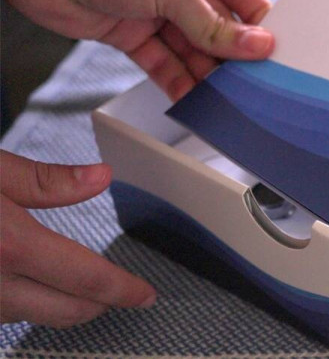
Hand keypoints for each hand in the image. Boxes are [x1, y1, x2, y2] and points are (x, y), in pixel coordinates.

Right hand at [0, 150, 155, 327]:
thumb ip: (44, 180)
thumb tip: (100, 177)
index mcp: (9, 246)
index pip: (86, 279)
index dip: (124, 289)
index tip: (147, 294)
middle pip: (65, 310)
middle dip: (101, 302)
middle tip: (124, 290)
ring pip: (32, 316)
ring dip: (61, 304)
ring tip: (82, 284)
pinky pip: (3, 314)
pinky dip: (26, 301)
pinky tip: (31, 282)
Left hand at [1, 0, 273, 100]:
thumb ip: (211, 24)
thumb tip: (257, 45)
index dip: (256, 20)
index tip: (274, 50)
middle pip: (216, 23)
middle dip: (231, 53)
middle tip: (253, 81)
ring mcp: (152, 6)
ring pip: (190, 47)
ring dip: (206, 72)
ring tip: (227, 97)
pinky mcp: (129, 32)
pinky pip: (162, 60)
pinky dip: (177, 80)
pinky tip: (193, 98)